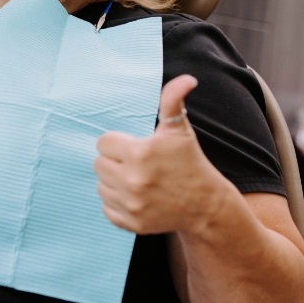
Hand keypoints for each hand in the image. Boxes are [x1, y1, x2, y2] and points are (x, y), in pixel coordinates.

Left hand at [94, 74, 224, 234]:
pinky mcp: (131, 223)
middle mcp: (132, 180)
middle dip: (113, 161)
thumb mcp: (179, 130)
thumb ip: (173, 101)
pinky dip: (116, 202)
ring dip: (113, 181)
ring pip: (101, 186)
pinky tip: (135, 196)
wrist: (205, 205)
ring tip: (136, 179)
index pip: (103, 142)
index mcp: (140, 154)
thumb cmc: (189, 162)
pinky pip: (106, 208)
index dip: (117, 143)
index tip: (133, 146)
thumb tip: (186, 78)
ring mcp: (131, 205)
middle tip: (134, 163)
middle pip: (98, 164)